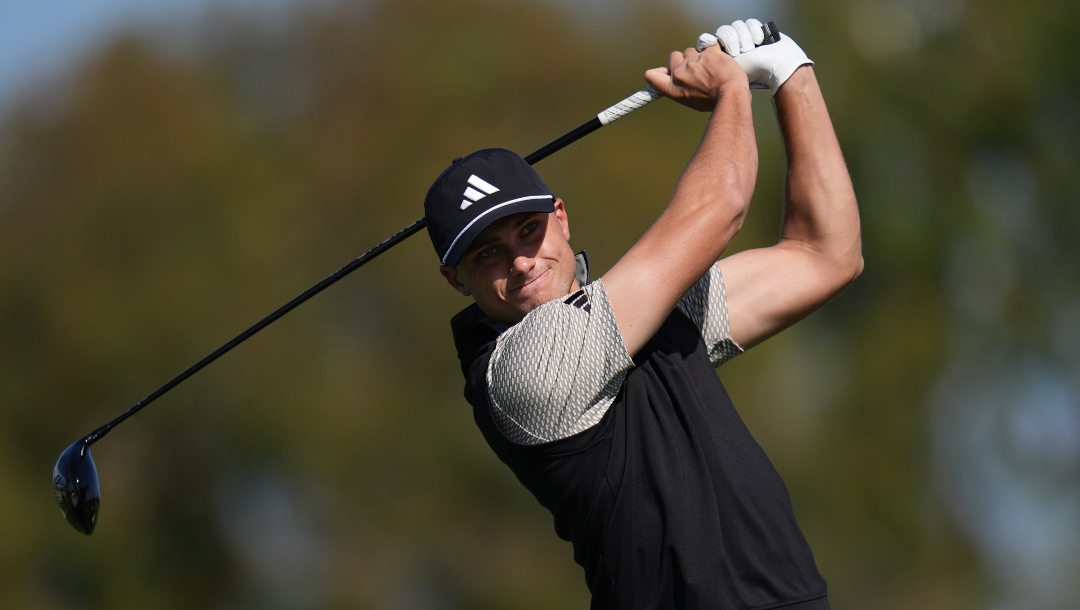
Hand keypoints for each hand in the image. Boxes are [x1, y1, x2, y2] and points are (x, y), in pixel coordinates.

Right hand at [644, 46, 748, 111]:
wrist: (731, 94)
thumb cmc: (713, 101)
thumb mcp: (691, 100)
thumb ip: (681, 87)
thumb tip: (675, 78)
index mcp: (673, 88)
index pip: (651, 76)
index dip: (656, 72)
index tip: (663, 73)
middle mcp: (679, 73)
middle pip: (674, 56)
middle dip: (683, 60)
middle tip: (697, 70)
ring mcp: (692, 61)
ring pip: (691, 50)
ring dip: (699, 56)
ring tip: (712, 68)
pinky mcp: (707, 52)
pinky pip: (708, 46)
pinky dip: (714, 52)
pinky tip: (721, 62)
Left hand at [696, 19, 812, 92]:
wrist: (777, 65)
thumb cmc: (753, 70)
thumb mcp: (730, 66)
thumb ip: (715, 57)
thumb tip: (705, 44)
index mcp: (725, 54)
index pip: (715, 38)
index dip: (719, 39)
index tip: (720, 45)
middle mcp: (734, 44)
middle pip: (725, 30)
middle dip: (733, 40)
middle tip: (741, 51)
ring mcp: (745, 37)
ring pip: (737, 26)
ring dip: (745, 37)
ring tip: (752, 48)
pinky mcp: (756, 30)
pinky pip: (749, 22)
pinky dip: (754, 30)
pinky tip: (759, 41)